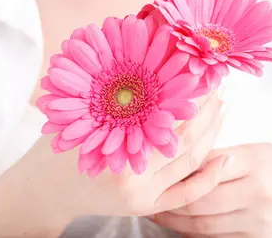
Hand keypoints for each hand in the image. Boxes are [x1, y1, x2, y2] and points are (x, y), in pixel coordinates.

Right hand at [0, 94, 224, 236]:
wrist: (45, 190)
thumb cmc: (59, 148)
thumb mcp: (79, 117)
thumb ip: (113, 98)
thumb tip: (146, 66)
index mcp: (113, 151)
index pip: (167, 116)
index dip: (190, 94)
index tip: (202, 74)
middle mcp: (132, 177)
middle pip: (185, 138)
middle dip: (207, 109)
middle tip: (218, 86)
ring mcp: (143, 196)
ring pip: (191, 162)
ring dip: (212, 133)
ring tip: (222, 109)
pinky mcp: (148, 206)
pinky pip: (186, 195)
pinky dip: (209, 178)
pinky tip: (226, 159)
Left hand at [151, 143, 271, 237]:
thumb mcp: (252, 151)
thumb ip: (218, 156)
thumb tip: (182, 163)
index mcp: (254, 163)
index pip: (205, 171)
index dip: (178, 176)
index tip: (159, 176)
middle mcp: (258, 194)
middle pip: (201, 202)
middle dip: (170, 203)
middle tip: (151, 199)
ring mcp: (260, 222)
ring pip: (205, 226)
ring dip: (176, 222)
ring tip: (159, 213)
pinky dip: (194, 234)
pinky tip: (181, 226)